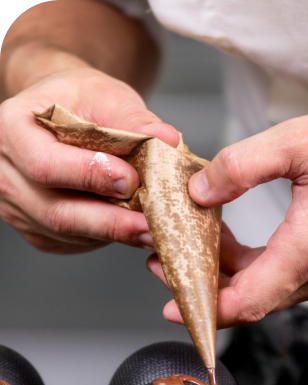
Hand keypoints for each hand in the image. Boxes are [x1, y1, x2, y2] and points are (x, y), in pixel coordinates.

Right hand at [0, 66, 178, 253]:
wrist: (61, 113)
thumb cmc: (78, 100)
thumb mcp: (106, 95)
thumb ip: (134, 120)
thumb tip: (167, 140)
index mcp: (11, 130)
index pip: (45, 165)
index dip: (90, 176)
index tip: (131, 180)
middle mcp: (5, 174)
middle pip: (56, 212)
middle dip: (110, 222)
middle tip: (152, 226)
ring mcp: (17, 209)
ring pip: (68, 233)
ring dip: (114, 234)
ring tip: (153, 230)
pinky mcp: (38, 232)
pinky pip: (74, 242)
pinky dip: (106, 238)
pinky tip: (130, 227)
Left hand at [148, 106, 307, 326]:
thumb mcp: (300, 142)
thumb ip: (242, 166)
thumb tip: (200, 192)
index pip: (247, 302)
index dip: (205, 309)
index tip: (173, 308)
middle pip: (255, 301)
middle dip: (210, 287)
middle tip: (174, 265)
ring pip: (274, 291)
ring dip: (238, 277)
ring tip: (209, 246)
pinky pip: (295, 281)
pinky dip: (265, 270)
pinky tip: (250, 245)